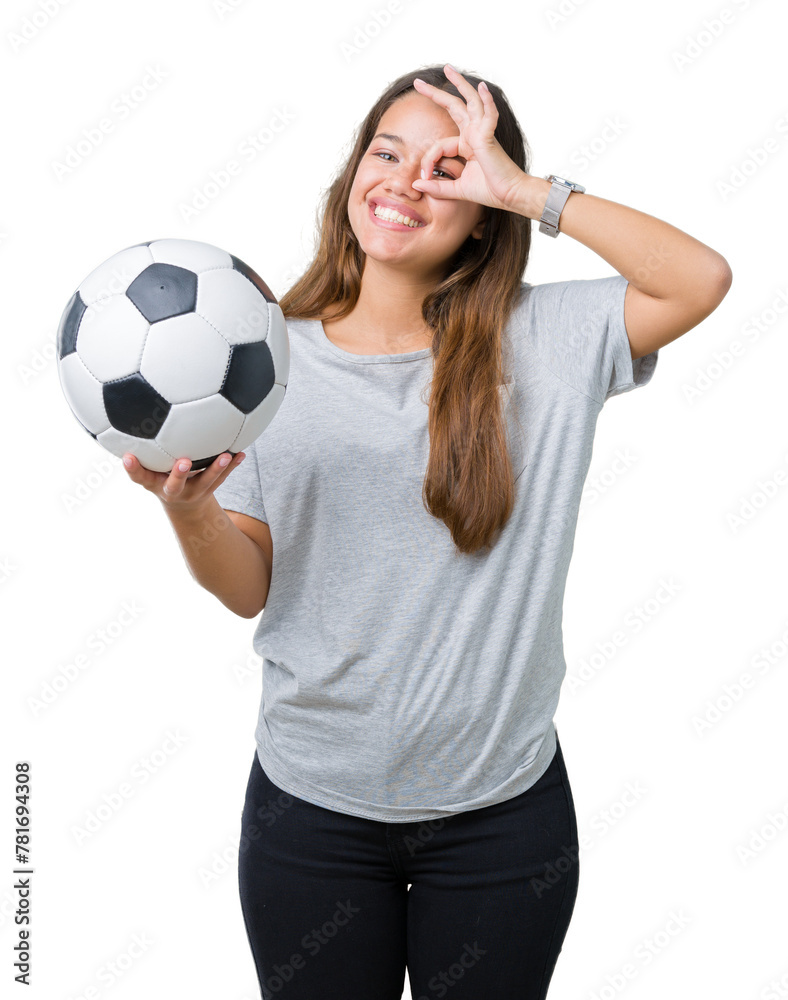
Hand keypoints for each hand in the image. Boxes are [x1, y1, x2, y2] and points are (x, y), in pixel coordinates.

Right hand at [121, 451, 245, 510]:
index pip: (140, 478)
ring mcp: (194, 491)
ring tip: (224, 456)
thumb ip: (142, 450)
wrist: (184, 506)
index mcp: (154, 484)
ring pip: (206, 482)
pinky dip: (232, 465)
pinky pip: (223, 477)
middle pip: (175, 485)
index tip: (127, 457)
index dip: (133, 469)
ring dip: (215, 469)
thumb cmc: (161, 477)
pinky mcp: (211, 488)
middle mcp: (173, 490)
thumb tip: (130, 415)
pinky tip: (240, 453)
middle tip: (183, 462)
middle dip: (179, 474)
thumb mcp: (148, 469)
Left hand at [411, 65, 526, 213]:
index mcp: (466, 145)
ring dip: (460, 84)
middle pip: (454, 107)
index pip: (439, 145)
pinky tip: (481, 87)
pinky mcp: (489, 137)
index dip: (427, 160)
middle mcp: (473, 134)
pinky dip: (487, 100)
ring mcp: (482, 132)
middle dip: (436, 94)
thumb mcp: (456, 190)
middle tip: (419, 82)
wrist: (509, 195)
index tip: (422, 177)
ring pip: (470, 102)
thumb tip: (415, 185)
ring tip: (447, 69)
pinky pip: (489, 115)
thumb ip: (437, 188)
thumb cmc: (489, 190)